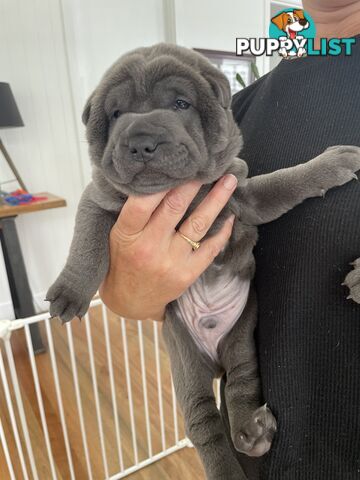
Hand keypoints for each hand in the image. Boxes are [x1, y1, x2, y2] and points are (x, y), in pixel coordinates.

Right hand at [99, 174, 237, 320]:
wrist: (130, 300)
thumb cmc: (124, 261)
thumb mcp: (118, 234)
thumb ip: (134, 211)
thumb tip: (157, 178)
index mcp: (127, 233)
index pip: (142, 202)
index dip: (162, 181)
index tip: (178, 164)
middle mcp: (148, 247)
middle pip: (175, 207)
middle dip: (194, 182)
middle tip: (209, 164)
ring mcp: (170, 261)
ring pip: (198, 223)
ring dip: (216, 199)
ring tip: (229, 181)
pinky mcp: (187, 274)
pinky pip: (210, 248)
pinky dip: (223, 231)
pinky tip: (230, 217)